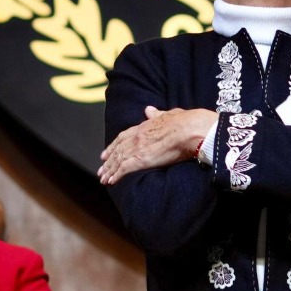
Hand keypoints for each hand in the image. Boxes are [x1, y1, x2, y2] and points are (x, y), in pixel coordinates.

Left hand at [98, 106, 217, 184]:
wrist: (189, 129)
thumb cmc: (184, 122)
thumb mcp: (168, 114)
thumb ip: (156, 113)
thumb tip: (148, 109)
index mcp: (143, 126)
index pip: (123, 137)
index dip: (113, 146)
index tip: (106, 153)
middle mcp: (137, 137)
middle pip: (117, 150)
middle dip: (108, 161)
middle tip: (101, 169)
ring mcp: (137, 148)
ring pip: (118, 161)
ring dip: (109, 171)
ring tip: (103, 179)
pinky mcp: (141, 159)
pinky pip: (124, 169)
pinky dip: (116, 175)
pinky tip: (111, 181)